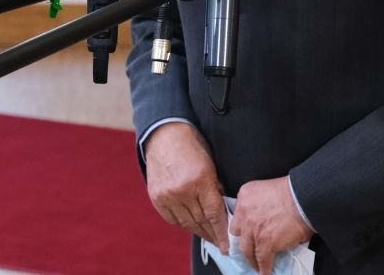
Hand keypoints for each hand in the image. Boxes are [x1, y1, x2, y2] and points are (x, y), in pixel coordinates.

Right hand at [143, 123, 227, 253]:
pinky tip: (191, 226)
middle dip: (212, 234)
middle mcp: (183, 191)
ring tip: (208, 237)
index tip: (227, 247)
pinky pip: (172, 218)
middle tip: (220, 243)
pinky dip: (183, 224)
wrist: (164, 135)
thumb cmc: (192, 147)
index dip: (221, 233)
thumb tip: (223, 212)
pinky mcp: (156, 197)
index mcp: (200, 180)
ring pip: (186, 223)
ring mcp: (168, 195)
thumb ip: (215, 188)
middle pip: (201, 221)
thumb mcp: (210, 165)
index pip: (214, 214)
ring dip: (199, 231)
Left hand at [229, 176, 312, 274]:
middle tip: (249, 249)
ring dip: (252, 258)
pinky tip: (266, 272)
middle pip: (238, 232)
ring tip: (257, 264)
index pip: (238, 214)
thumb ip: (260, 203)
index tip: (247, 232)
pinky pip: (262, 259)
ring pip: (246, 249)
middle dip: (244, 242)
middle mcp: (244, 211)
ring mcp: (252, 228)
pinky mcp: (264, 242)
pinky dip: (264, 268)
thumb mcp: (267, 190)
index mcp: (245, 194)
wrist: (305, 198)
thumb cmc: (293, 192)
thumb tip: (266, 220)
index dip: (243, 225)